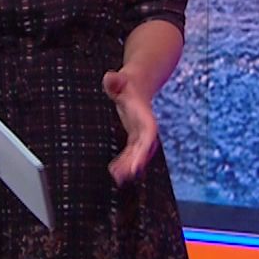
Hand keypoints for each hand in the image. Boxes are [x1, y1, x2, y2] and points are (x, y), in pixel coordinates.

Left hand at [103, 68, 159, 185]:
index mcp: (144, 115)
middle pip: (144, 148)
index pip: (149, 134)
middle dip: (136, 163)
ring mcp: (140, 134)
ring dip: (129, 167)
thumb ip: (114, 80)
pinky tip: (115, 173)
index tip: (138, 163)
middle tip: (126, 176)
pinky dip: (124, 163)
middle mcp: (145, 128)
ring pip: (138, 154)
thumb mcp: (120, 79)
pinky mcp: (134, 137)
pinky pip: (131, 153)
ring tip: (118, 179)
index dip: (144, 149)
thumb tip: (110, 78)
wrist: (137, 84)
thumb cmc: (126, 82)